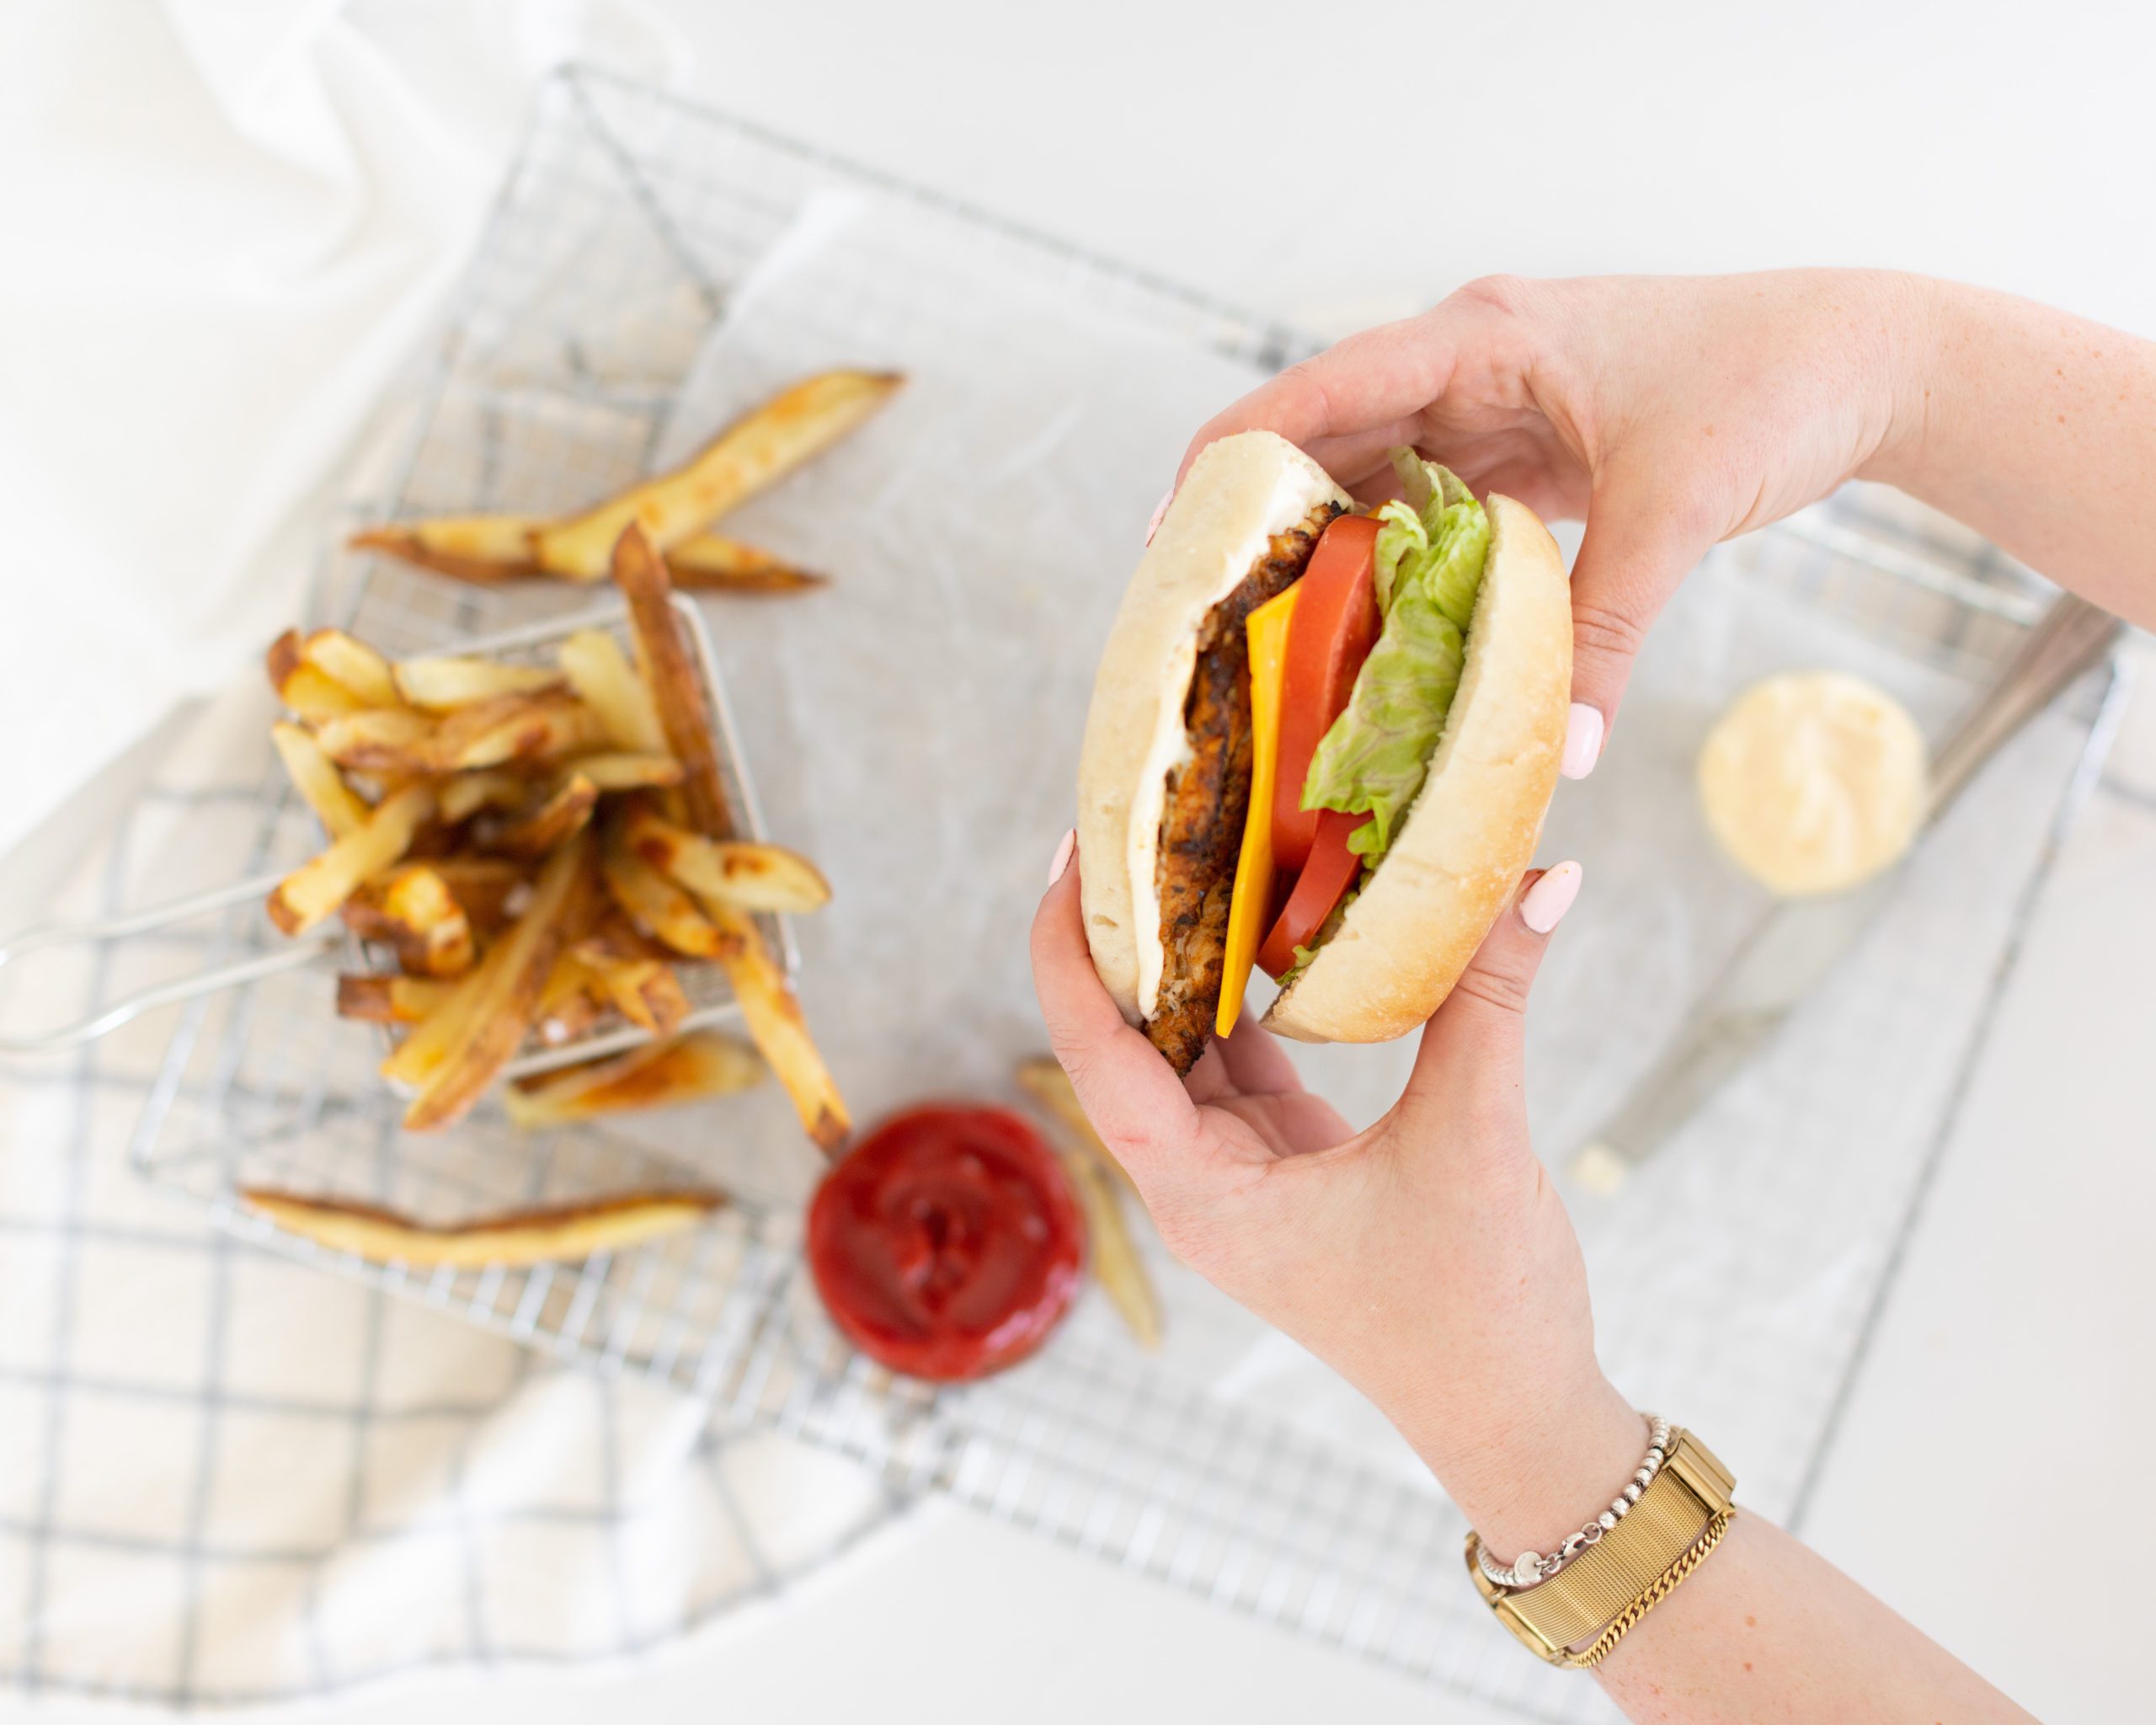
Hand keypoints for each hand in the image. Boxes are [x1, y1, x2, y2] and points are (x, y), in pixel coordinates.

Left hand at [1031, 847, 1643, 1550]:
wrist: (1516, 1420)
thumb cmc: (1477, 1312)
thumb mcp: (1476, 1140)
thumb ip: (1491, 1001)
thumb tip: (1543, 877)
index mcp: (1202, 1194)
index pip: (1099, 1055)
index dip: (1071, 952)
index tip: (1069, 857)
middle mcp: (1200, 1184)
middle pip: (1125, 1041)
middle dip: (1122, 937)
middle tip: (1130, 826)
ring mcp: (1242, 1176)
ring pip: (1184, 1050)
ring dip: (1184, 963)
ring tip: (1185, 854)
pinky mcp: (1290, 1168)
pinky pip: (1243, 1064)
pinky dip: (1247, 997)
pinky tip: (1260, 925)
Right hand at [1173, 270, 1931, 770]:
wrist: (1864, 361)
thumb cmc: (1770, 389)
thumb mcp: (1674, 511)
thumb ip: (1604, 632)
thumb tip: (1561, 762)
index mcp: (1477, 339)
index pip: (1307, 395)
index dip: (1226, 468)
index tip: (1168, 550)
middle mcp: (1465, 362)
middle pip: (1319, 443)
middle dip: (1258, 530)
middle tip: (1201, 632)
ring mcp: (1492, 404)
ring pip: (1369, 479)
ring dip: (1322, 555)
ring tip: (1264, 652)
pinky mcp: (1522, 448)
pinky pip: (1427, 506)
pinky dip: (1391, 565)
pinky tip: (1366, 637)